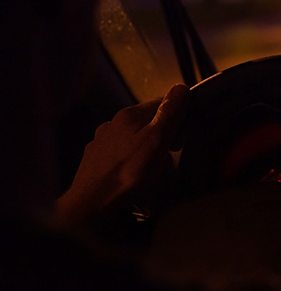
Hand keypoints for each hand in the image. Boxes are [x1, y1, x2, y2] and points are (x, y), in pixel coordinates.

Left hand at [54, 84, 188, 226]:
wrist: (91, 203)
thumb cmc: (128, 172)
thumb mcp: (157, 140)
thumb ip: (169, 113)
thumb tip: (181, 86)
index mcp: (129, 115)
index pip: (162, 105)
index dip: (176, 122)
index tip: (178, 142)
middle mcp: (112, 123)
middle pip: (148, 124)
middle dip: (162, 141)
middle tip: (164, 162)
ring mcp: (101, 141)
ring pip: (135, 141)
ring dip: (147, 154)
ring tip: (149, 175)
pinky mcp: (94, 160)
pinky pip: (121, 156)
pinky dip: (130, 164)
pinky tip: (131, 178)